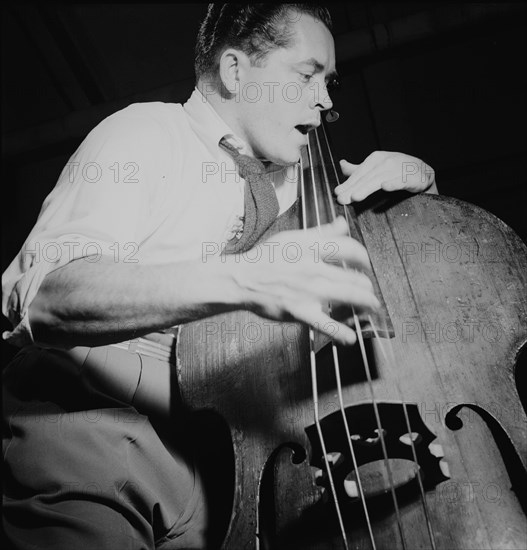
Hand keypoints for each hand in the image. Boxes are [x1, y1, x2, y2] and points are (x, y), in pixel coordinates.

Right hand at [235, 217, 379, 345]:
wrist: (242, 278)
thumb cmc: (265, 257)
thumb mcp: (293, 237)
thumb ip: (322, 232)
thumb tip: (342, 222)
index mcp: (313, 248)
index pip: (351, 248)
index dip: (364, 257)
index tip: (364, 264)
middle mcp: (314, 268)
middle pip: (356, 277)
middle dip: (368, 286)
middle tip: (368, 289)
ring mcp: (309, 291)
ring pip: (351, 297)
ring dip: (367, 304)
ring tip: (371, 307)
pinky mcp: (300, 311)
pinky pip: (326, 324)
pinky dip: (342, 333)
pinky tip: (351, 337)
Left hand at [334, 151, 435, 203]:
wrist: (423, 172)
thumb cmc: (396, 170)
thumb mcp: (376, 168)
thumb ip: (359, 170)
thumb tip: (341, 165)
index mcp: (376, 159)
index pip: (359, 173)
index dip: (348, 183)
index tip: (337, 193)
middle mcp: (386, 161)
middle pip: (367, 177)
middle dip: (353, 188)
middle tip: (343, 199)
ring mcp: (399, 168)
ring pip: (380, 179)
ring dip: (367, 188)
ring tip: (355, 196)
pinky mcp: (412, 177)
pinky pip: (401, 180)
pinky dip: (394, 183)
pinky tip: (385, 186)